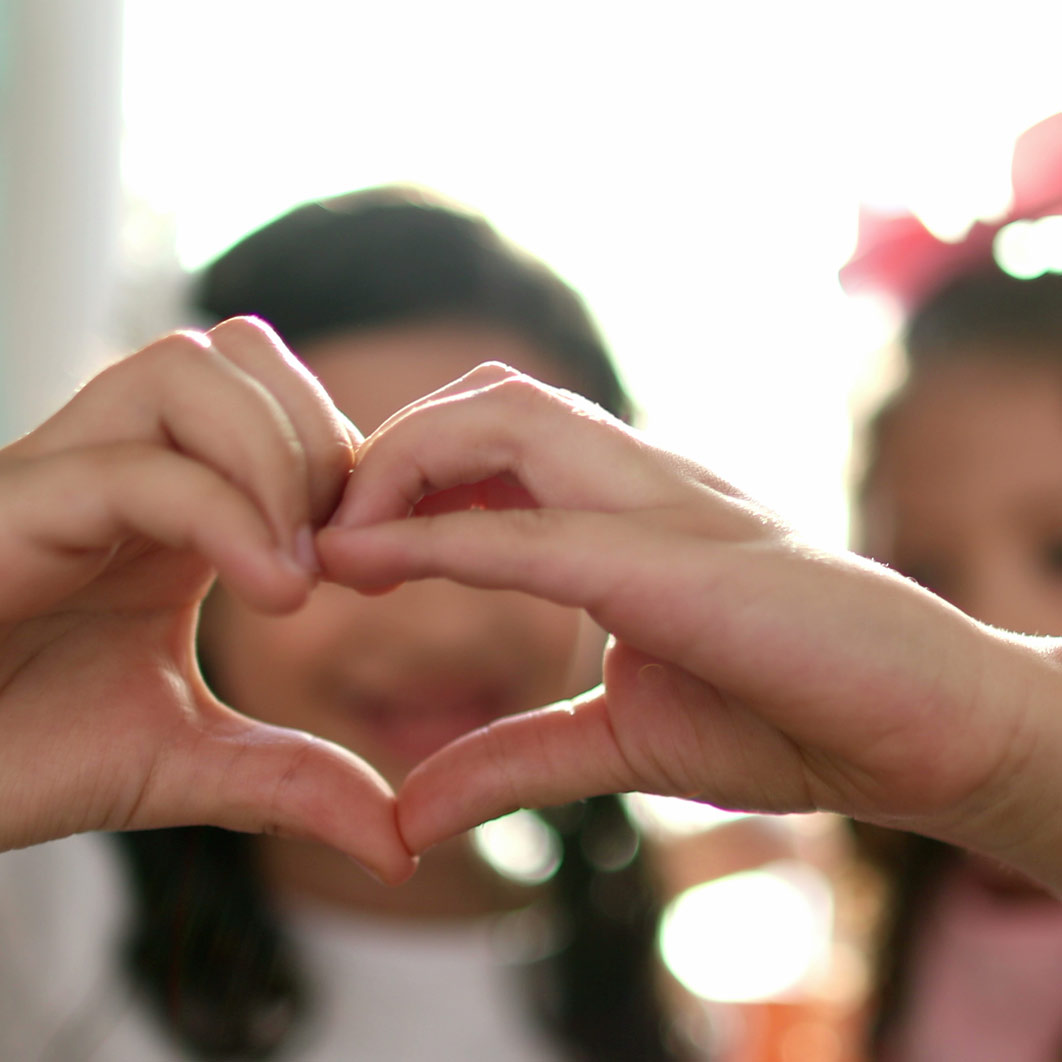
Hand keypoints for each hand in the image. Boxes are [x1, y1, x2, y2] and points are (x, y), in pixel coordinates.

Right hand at [0, 318, 412, 883]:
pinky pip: (137, 468)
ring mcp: (62, 473)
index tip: (377, 568)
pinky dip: (226, 516)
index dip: (350, 463)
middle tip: (338, 556)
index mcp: (171, 502)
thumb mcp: (184, 762)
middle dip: (320, 440)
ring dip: (278, 459)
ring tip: (297, 576)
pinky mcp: (10, 507)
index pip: (280, 403)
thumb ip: (293, 783)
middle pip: (243, 352)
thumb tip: (400, 846)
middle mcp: (121, 465)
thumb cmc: (14, 751)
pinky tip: (274, 592)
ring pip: (191, 369)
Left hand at [319, 364, 1061, 890]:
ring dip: (405, 466)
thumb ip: (514, 760)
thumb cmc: (790, 712)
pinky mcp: (691, 565)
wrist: (927, 726)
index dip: (398, 473)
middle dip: (386, 450)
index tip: (338, 538)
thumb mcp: (621, 743)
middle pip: (488, 399)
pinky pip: (549, 528)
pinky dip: (451, 539)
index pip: (493, 437)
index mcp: (627, 510)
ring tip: (341, 545)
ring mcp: (672, 509)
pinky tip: (375, 563)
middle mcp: (644, 483)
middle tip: (322, 532)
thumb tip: (409, 814)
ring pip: (512, 420)